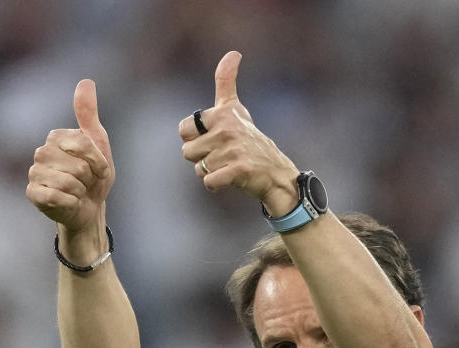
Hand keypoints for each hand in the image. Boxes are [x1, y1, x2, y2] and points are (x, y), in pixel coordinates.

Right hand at [26, 80, 114, 233]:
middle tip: (85, 182)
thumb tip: (86, 81)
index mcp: (56, 137)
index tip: (100, 169)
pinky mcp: (33, 194)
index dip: (99, 161)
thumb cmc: (94, 177)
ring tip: (77, 192)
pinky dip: (71, 203)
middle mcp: (41, 152)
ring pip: (68, 182)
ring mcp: (35, 173)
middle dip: (89, 178)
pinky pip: (57, 197)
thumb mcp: (98, 143)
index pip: (84, 143)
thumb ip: (88, 114)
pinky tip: (69, 203)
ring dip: (80, 192)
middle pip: (78, 165)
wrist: (89, 209)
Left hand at [179, 51, 299, 216]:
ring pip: (199, 169)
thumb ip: (226, 81)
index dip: (194, 138)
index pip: (183, 129)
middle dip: (201, 158)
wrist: (275, 172)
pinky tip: (232, 178)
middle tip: (223, 155)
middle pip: (187, 152)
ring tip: (229, 165)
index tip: (214, 138)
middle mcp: (227, 129)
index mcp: (222, 113)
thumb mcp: (236, 108)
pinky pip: (209, 182)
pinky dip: (216, 184)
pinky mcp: (239, 170)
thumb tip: (233, 52)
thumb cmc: (250, 139)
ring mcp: (233, 150)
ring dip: (211, 171)